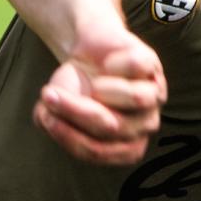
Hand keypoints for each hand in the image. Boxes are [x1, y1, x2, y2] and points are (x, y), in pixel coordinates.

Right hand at [34, 26, 166, 165]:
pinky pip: (135, 67)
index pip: (98, 152)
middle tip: (51, 94)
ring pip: (136, 98)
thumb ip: (51, 121)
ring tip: (95, 82)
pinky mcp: (153, 67)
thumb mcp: (55, 109)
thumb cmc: (76, 86)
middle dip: (77, 110)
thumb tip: (50, 118)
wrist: (85, 48)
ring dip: (103, 88)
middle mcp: (145, 125)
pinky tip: (110, 63)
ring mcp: (154, 96)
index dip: (69, 136)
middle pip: (114, 127)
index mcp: (126, 147)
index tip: (47, 118)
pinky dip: (114, 63)